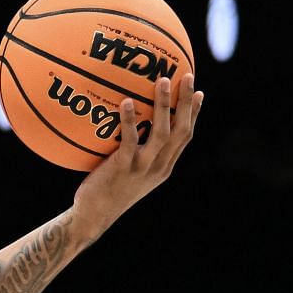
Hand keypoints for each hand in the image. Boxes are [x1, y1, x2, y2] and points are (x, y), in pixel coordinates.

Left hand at [73, 73, 203, 229]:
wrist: (93, 215)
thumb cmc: (106, 189)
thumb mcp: (128, 170)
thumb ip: (136, 150)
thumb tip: (130, 122)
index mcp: (164, 166)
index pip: (185, 137)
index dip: (194, 115)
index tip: (199, 93)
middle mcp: (159, 166)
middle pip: (181, 131)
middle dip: (187, 103)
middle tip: (188, 76)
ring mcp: (143, 168)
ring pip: (162, 133)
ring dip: (165, 105)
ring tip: (163, 80)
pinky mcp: (124, 169)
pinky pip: (130, 141)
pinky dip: (129, 121)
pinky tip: (126, 101)